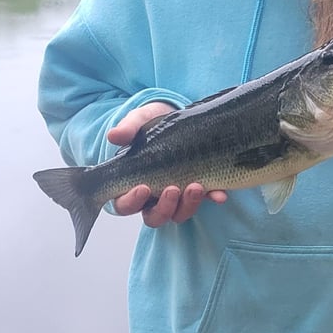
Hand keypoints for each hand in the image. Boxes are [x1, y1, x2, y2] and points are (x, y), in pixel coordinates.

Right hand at [106, 103, 227, 225]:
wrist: (178, 115)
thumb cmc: (152, 124)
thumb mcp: (140, 121)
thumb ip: (128, 129)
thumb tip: (113, 136)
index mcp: (131, 185)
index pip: (124, 204)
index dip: (132, 201)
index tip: (142, 187)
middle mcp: (153, 197)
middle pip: (153, 217)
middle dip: (164, 207)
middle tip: (172, 189)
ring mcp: (177, 197)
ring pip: (178, 214)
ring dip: (187, 205)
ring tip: (196, 186)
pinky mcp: (198, 190)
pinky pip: (205, 201)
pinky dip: (212, 198)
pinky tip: (219, 194)